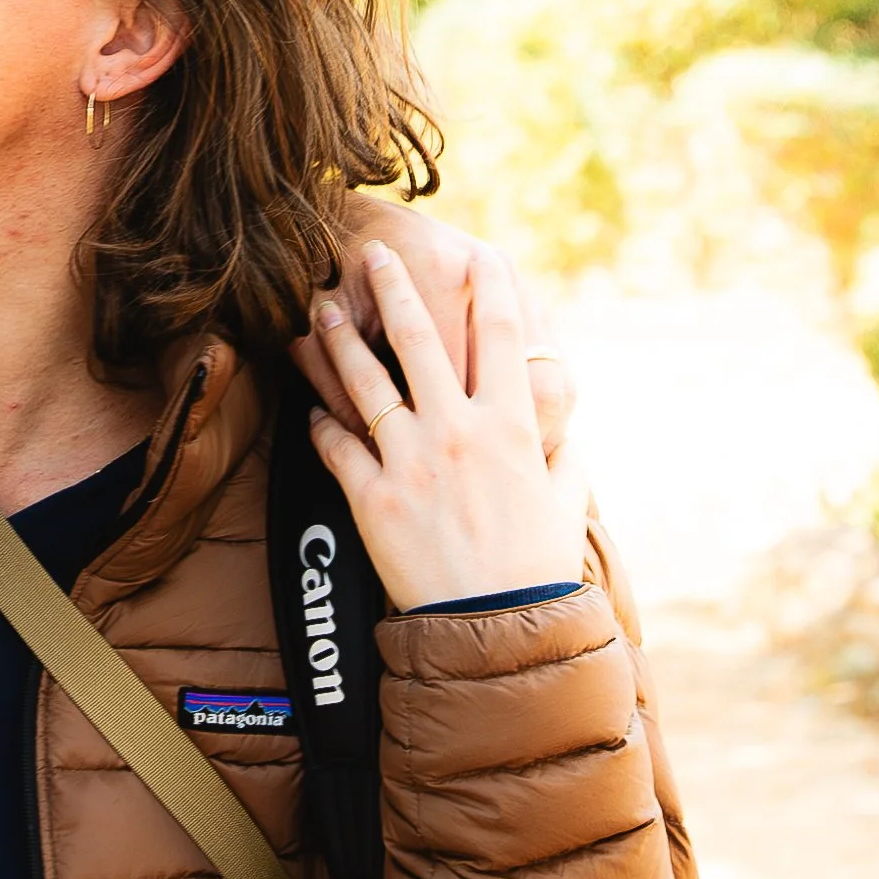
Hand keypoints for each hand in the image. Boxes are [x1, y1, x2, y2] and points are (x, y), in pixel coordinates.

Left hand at [305, 241, 588, 611]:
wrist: (495, 627)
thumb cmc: (537, 567)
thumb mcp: (568, 501)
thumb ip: (562, 457)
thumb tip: (562, 436)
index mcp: (511, 424)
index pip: (499, 335)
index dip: (489, 285)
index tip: (477, 251)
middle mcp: (456, 431)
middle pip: (419, 339)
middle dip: (393, 287)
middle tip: (371, 253)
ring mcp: (409, 461)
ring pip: (363, 383)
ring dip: (338, 341)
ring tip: (318, 311)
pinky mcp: (371, 498)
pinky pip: (336, 446)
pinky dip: (320, 423)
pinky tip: (310, 408)